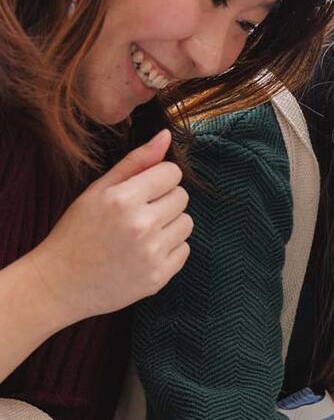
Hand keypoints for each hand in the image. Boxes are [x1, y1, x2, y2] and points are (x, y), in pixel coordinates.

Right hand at [24, 130, 189, 326]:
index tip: (144, 188)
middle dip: (164, 200)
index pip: (172, 173)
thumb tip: (166, 136)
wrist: (60, 283)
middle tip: (139, 212)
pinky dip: (169, 248)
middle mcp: (141, 226)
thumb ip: (136, 161)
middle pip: (182, 197)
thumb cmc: (77, 231)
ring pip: (187, 222)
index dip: (159, 178)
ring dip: (170, 224)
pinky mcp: (159, 277)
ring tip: (142, 232)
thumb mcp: (98, 190)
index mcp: (123, 199)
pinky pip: (184, 250)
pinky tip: (144, 251)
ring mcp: (152, 254)